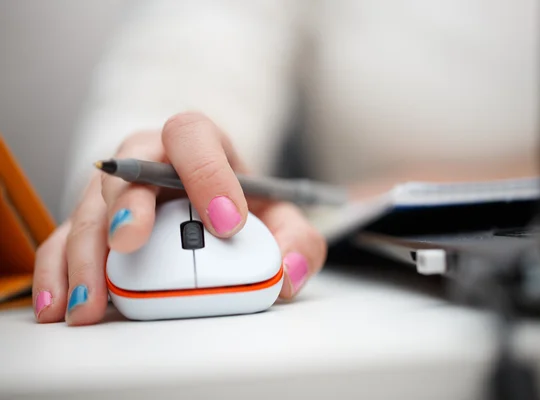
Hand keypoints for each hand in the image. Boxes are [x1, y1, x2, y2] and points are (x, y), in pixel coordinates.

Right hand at [32, 111, 326, 325]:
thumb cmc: (247, 211)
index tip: (226, 222)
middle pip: (129, 163)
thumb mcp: (285, 221)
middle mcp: (153, 162)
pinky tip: (62, 300)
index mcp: (202, 147)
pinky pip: (68, 240)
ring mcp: (120, 193)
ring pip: (91, 205)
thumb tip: (287, 273)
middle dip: (128, 201)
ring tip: (92, 298)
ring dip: (87, 250)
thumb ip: (297, 242)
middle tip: (130, 241)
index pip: (194, 136)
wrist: (218, 212)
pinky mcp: (98, 227)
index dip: (207, 172)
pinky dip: (61, 269)